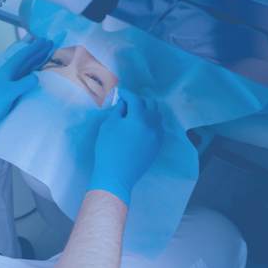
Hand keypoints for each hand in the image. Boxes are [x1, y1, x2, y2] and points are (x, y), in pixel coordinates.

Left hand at [0, 38, 53, 143]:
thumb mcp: (7, 93)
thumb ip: (22, 85)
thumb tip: (37, 77)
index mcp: (7, 71)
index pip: (23, 56)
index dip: (34, 48)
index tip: (45, 40)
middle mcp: (8, 74)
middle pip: (26, 60)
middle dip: (38, 52)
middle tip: (50, 44)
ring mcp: (8, 82)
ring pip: (25, 68)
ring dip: (36, 61)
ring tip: (46, 54)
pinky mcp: (9, 90)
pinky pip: (24, 77)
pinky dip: (32, 73)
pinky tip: (36, 73)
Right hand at [88, 89, 164, 206]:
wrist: (117, 174)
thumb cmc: (109, 149)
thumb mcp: (109, 125)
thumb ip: (118, 111)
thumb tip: (124, 103)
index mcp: (139, 118)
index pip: (134, 99)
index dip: (126, 94)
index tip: (120, 93)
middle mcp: (152, 125)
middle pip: (150, 103)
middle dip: (139, 99)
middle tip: (128, 102)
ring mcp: (157, 136)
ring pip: (157, 115)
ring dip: (147, 110)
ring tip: (135, 112)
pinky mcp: (157, 145)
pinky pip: (159, 128)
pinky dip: (152, 122)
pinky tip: (142, 125)